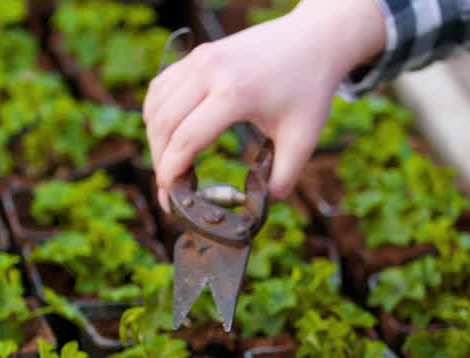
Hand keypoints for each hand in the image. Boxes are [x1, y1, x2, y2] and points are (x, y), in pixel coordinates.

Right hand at [143, 0, 386, 210]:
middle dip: (160, 164)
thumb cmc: (309, 88)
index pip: (185, 140)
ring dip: (155, 141)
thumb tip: (260, 205)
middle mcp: (209, 70)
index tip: (172, 201)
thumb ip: (282, 178)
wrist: (313, 40)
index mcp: (235, 92)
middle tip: (171, 191)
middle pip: (163, 126)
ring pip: (156, 107)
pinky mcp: (197, 55)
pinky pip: (160, 88)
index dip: (171, 176)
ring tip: (170, 166)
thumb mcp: (303, 139)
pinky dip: (157, 116)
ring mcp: (199, 59)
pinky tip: (168, 136)